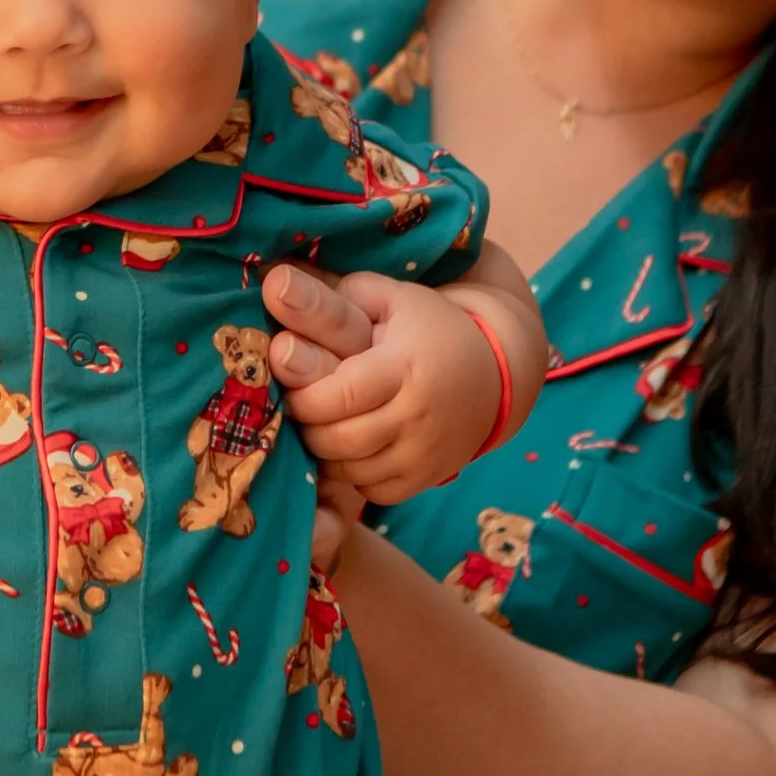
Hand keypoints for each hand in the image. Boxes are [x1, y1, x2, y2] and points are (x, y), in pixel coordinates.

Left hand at [261, 262, 513, 507]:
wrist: (497, 369)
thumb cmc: (430, 328)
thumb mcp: (394, 299)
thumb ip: (338, 296)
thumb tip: (277, 284)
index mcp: (404, 366)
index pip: (339, 395)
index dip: (304, 398)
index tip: (293, 389)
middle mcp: (417, 414)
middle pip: (340, 438)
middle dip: (308, 427)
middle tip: (301, 411)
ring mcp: (425, 451)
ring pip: (352, 470)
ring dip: (326, 453)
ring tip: (322, 427)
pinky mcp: (429, 477)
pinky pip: (374, 492)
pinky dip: (354, 476)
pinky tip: (352, 450)